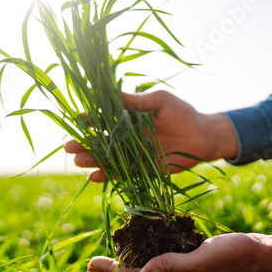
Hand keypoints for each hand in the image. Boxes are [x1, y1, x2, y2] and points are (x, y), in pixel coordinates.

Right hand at [64, 91, 238, 181]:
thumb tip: (112, 93)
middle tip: (68, 147)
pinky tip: (94, 178)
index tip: (76, 120)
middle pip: (99, 141)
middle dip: (83, 144)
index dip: (88, 120)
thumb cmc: (183, 113)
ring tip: (78, 162)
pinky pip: (120, 174)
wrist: (203, 137)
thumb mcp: (159, 101)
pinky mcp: (140, 170)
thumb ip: (136, 101)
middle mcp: (126, 137)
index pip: (103, 119)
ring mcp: (132, 154)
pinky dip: (107, 177)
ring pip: (106, 159)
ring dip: (91, 161)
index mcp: (128, 118)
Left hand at [87, 230, 271, 271]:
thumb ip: (171, 267)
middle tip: (94, 262)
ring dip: (130, 259)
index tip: (91, 264)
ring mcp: (185, 268)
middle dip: (115, 269)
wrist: (264, 254)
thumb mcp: (202, 261)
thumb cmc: (236, 257)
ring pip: (150, 265)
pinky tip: (144, 239)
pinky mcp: (192, 257)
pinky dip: (150, 248)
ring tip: (113, 251)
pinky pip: (165, 255)